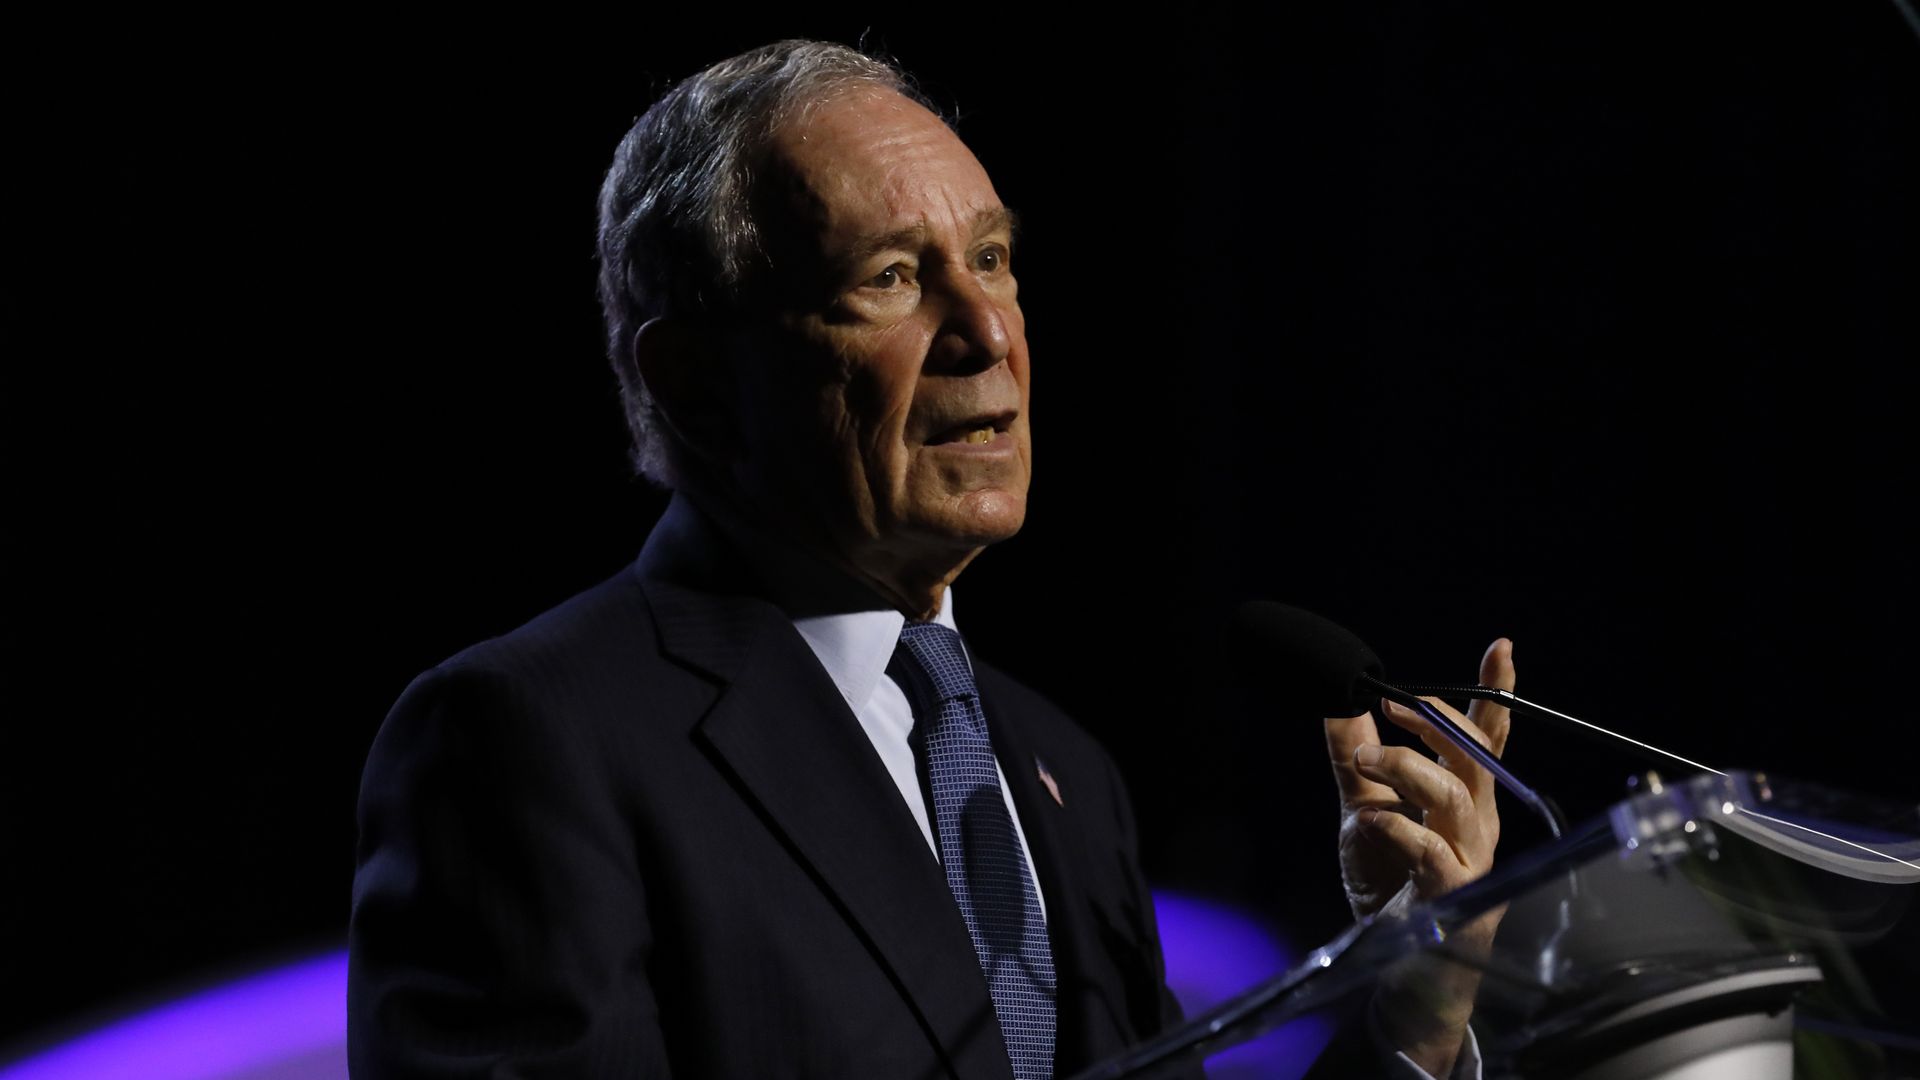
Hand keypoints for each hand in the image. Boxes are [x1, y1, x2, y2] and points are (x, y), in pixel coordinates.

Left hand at [1325, 638, 1514, 1076]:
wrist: (1395, 963)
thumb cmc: (1392, 884)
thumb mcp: (1364, 808)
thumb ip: (1355, 756)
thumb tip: (1340, 701)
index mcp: (1463, 797)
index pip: (1485, 737)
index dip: (1495, 693)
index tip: (1501, 646)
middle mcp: (1477, 823)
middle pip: (1472, 756)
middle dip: (1432, 722)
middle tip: (1387, 704)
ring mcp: (1470, 860)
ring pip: (1454, 797)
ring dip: (1406, 767)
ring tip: (1364, 760)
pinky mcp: (1454, 896)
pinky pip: (1432, 852)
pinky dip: (1399, 828)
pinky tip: (1371, 819)